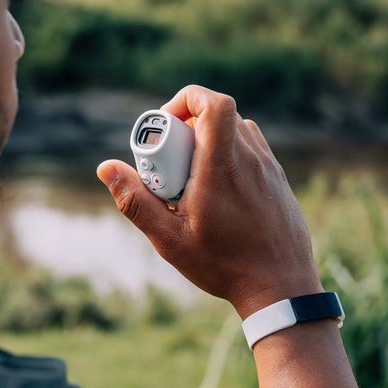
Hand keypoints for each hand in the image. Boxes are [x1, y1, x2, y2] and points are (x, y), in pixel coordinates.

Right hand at [97, 85, 321, 317]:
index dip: (187, 98)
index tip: (165, 124)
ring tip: (193, 172)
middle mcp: (251, 159)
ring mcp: (269, 167)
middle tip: (171, 157)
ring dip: (211, 136)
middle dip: (190, 123)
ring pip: (238, 128)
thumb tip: (106, 168)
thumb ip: (135, 201)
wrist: (281, 289)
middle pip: (220, 113)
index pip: (214, 104)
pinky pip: (253, 146)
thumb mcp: (169, 240)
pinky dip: (231, 151)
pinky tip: (218, 185)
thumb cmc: (224, 266)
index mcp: (222, 167)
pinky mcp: (279, 179)